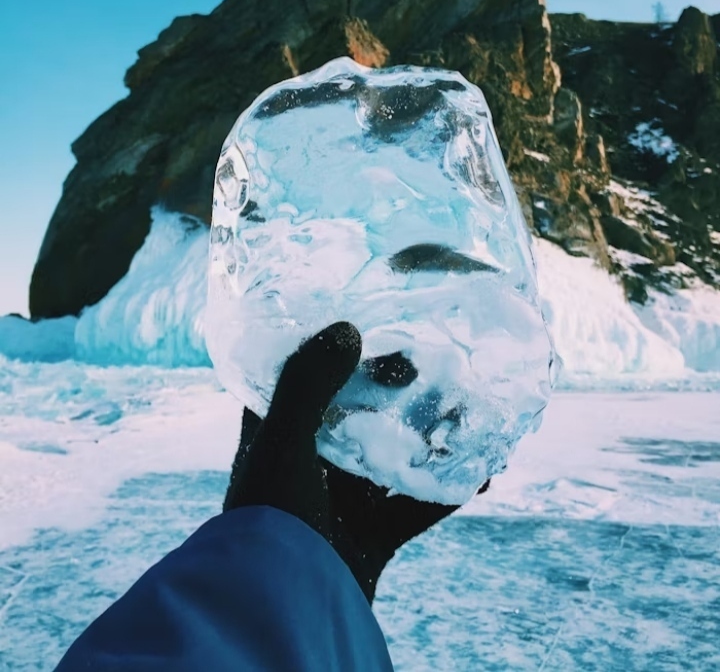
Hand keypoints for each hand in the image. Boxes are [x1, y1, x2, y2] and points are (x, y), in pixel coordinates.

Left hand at [223, 321, 489, 601]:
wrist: (283, 615)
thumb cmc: (270, 523)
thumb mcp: (282, 446)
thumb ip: (308, 384)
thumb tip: (347, 326)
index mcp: (273, 439)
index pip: (299, 379)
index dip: (330, 350)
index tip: (368, 324)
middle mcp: (305, 467)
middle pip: (353, 414)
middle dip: (391, 389)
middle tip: (427, 363)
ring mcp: (338, 504)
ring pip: (390, 458)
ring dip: (426, 437)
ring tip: (464, 411)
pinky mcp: (368, 538)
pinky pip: (414, 507)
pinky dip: (446, 491)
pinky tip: (483, 474)